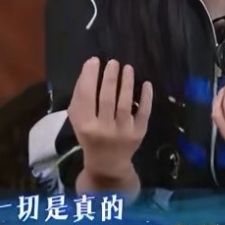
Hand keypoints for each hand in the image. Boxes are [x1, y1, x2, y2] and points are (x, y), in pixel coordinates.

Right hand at [67, 57, 152, 179]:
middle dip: (110, 77)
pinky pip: (143, 112)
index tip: (95, 61)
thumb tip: (88, 69)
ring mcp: (123, 131)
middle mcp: (103, 129)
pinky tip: (146, 84)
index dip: (90, 76)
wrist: (107, 163)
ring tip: (127, 68)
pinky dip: (146, 97)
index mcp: (85, 125)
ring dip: (127, 83)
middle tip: (114, 62)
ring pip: (125, 103)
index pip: (87, 96)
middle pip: (107, 98)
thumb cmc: (90, 135)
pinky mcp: (139, 133)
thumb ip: (80, 96)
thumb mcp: (78, 119)